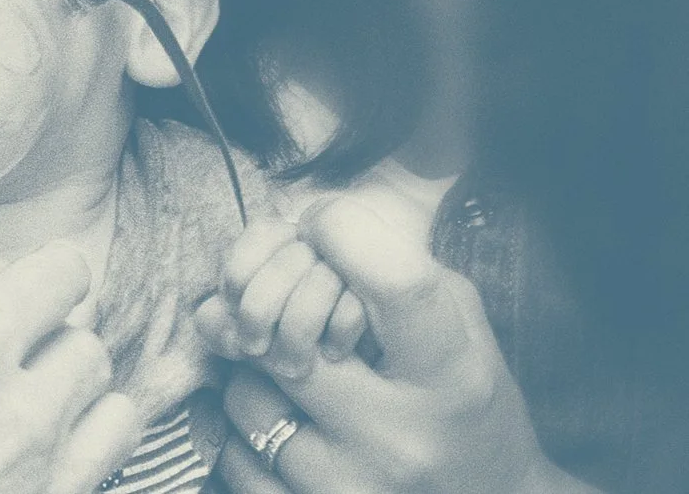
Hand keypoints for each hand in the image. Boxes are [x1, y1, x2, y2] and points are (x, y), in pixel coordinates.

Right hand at [0, 241, 142, 493]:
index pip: (55, 280)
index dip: (55, 271)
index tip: (43, 277)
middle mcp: (25, 414)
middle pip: (89, 346)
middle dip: (63, 343)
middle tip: (27, 355)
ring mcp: (50, 477)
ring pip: (118, 412)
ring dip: (90, 403)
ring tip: (52, 410)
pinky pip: (104, 476)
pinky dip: (87, 462)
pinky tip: (45, 468)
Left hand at [208, 198, 597, 493]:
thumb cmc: (462, 397)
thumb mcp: (455, 321)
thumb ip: (381, 269)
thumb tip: (287, 232)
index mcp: (452, 376)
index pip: (394, 283)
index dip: (341, 235)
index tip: (322, 227)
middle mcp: (401, 439)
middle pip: (287, 340)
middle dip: (271, 307)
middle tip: (285, 308)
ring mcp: (350, 488)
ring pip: (245, 397)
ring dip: (254, 374)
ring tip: (295, 378)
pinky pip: (232, 455)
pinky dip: (243, 431)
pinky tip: (284, 425)